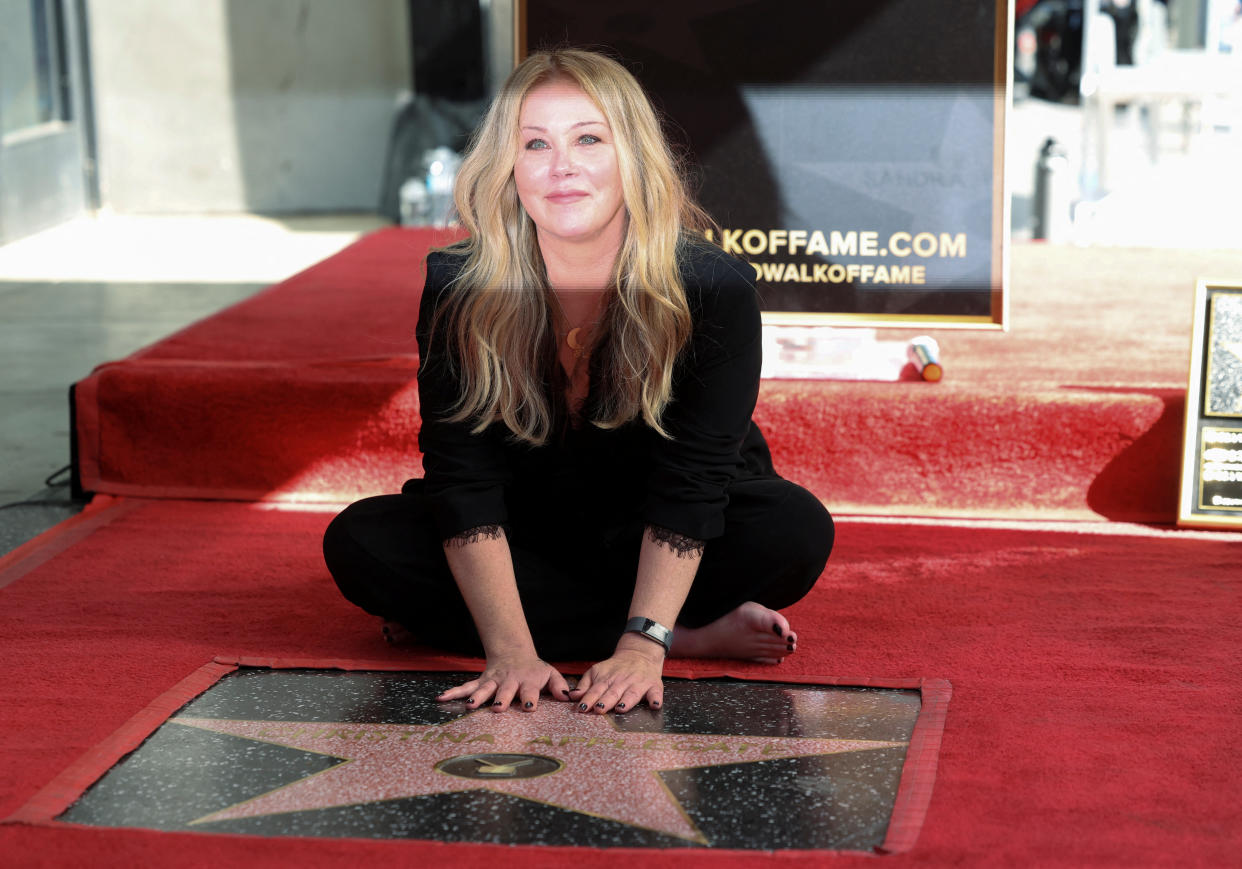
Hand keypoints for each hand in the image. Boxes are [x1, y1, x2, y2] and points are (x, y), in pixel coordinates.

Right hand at [436, 654, 571, 712]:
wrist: (514, 653)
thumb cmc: (534, 670)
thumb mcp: (550, 674)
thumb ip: (559, 685)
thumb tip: (567, 697)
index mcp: (527, 680)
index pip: (530, 690)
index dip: (530, 697)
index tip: (529, 706)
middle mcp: (508, 681)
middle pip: (505, 690)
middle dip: (502, 698)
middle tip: (499, 708)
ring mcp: (493, 681)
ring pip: (483, 689)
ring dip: (477, 697)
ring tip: (470, 706)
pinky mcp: (481, 682)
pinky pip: (466, 687)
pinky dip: (453, 693)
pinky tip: (441, 698)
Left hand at [569, 638, 664, 713]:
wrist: (639, 653)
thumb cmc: (615, 668)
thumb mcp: (597, 671)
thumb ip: (585, 684)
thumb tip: (573, 696)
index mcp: (607, 679)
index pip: (596, 690)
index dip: (589, 699)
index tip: (582, 707)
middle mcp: (622, 681)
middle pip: (613, 693)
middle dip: (606, 701)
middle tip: (598, 709)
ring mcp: (638, 684)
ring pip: (632, 694)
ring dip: (627, 701)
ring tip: (620, 708)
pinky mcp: (653, 686)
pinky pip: (655, 693)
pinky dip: (655, 699)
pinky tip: (654, 705)